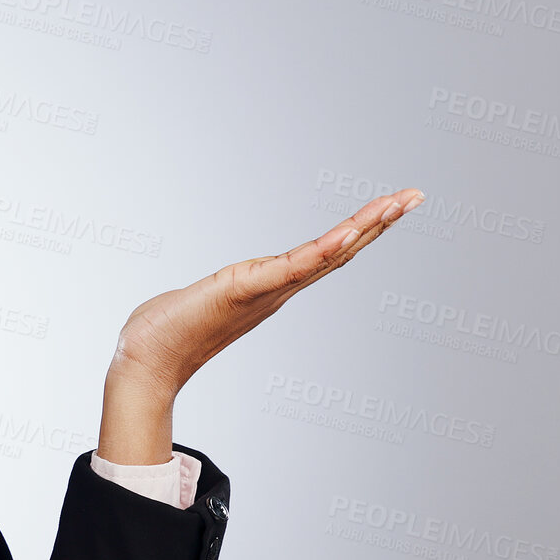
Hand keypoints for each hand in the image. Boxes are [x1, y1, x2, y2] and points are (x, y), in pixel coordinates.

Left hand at [110, 186, 425, 393]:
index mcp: (271, 286)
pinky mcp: (241, 291)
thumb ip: (224, 291)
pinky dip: (317, 253)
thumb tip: (218, 291)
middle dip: (378, 223)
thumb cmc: (167, 332)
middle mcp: (277, 290)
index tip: (392, 205)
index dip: (360, 231)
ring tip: (395, 205)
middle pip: (339, 251)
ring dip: (362, 230)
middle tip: (415, 196)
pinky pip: (287, 269)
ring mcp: (264, 292)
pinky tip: (344, 235)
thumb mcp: (208, 297)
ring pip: (324, 256)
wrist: (144, 363)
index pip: (326, 253)